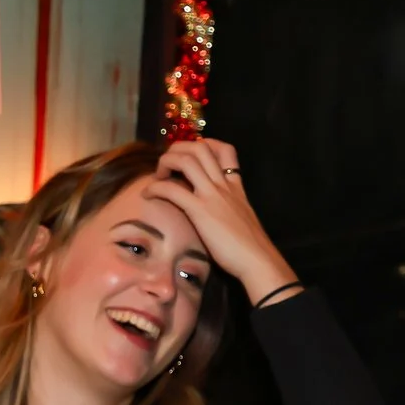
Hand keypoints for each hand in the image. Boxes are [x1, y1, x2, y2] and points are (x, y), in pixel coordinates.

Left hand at [150, 139, 300, 306]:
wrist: (257, 259)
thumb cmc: (249, 246)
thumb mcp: (240, 218)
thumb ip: (227, 208)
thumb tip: (213, 213)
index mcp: (236, 186)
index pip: (225, 150)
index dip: (204, 145)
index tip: (190, 156)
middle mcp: (224, 185)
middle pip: (200, 148)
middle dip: (178, 149)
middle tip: (167, 165)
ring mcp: (212, 195)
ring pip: (187, 160)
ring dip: (166, 162)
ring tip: (157, 176)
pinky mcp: (200, 210)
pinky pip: (172, 189)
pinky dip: (155, 187)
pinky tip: (147, 195)